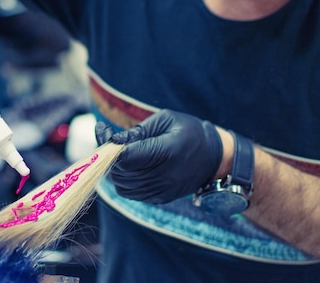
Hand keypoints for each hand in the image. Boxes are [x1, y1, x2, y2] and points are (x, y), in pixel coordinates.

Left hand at [95, 109, 223, 203]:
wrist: (215, 157)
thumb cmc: (188, 131)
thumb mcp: (165, 120)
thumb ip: (137, 131)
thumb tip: (111, 140)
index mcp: (167, 151)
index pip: (127, 156)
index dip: (110, 146)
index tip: (104, 131)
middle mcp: (165, 175)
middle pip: (121, 172)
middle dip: (109, 157)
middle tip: (109, 140)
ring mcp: (163, 189)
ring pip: (122, 185)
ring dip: (115, 170)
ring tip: (120, 153)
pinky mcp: (161, 198)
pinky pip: (131, 193)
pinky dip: (124, 180)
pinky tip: (130, 166)